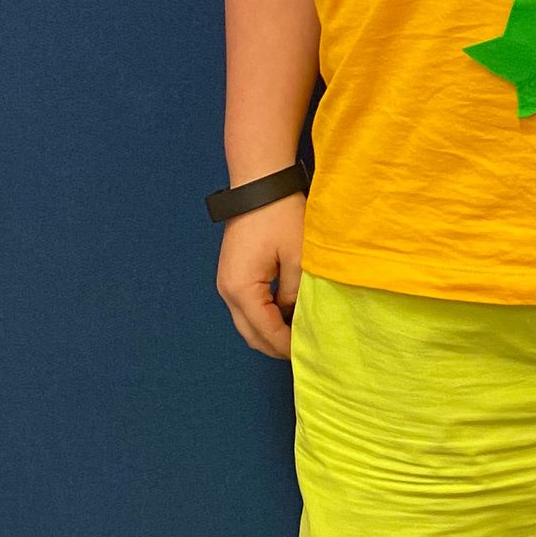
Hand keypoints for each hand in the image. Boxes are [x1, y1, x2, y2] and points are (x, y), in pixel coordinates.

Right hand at [215, 193, 305, 359]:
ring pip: (247, 322)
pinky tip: (287, 313)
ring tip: (299, 334)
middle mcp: (227, 291)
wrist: (259, 184)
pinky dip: (264, 316)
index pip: (265, 331)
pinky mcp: (232, 274)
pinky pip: (246, 307)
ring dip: (270, 331)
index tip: (309, 353)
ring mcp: (226, 282)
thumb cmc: (279, 215)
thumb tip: (296, 317)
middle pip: (251, 334)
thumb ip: (296, 293)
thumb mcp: (297, 257)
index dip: (287, 346)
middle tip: (305, 349)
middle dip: (276, 346)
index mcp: (241, 289)